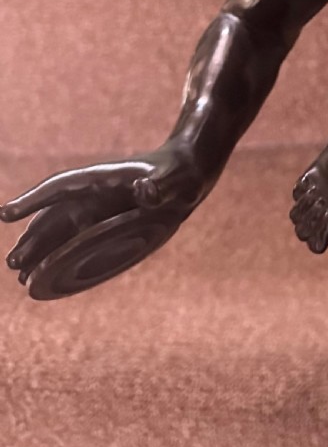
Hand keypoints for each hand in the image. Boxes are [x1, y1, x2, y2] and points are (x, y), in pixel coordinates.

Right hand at [1, 141, 204, 285]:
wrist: (190, 172)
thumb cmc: (181, 172)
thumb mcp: (175, 177)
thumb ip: (160, 184)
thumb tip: (145, 191)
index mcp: (103, 178)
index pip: (60, 187)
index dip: (32, 200)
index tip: (6, 214)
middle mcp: (94, 193)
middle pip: (54, 216)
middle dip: (32, 239)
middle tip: (12, 264)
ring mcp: (98, 208)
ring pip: (59, 230)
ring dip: (40, 249)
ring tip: (21, 274)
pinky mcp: (106, 222)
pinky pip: (74, 238)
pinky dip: (58, 252)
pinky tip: (47, 270)